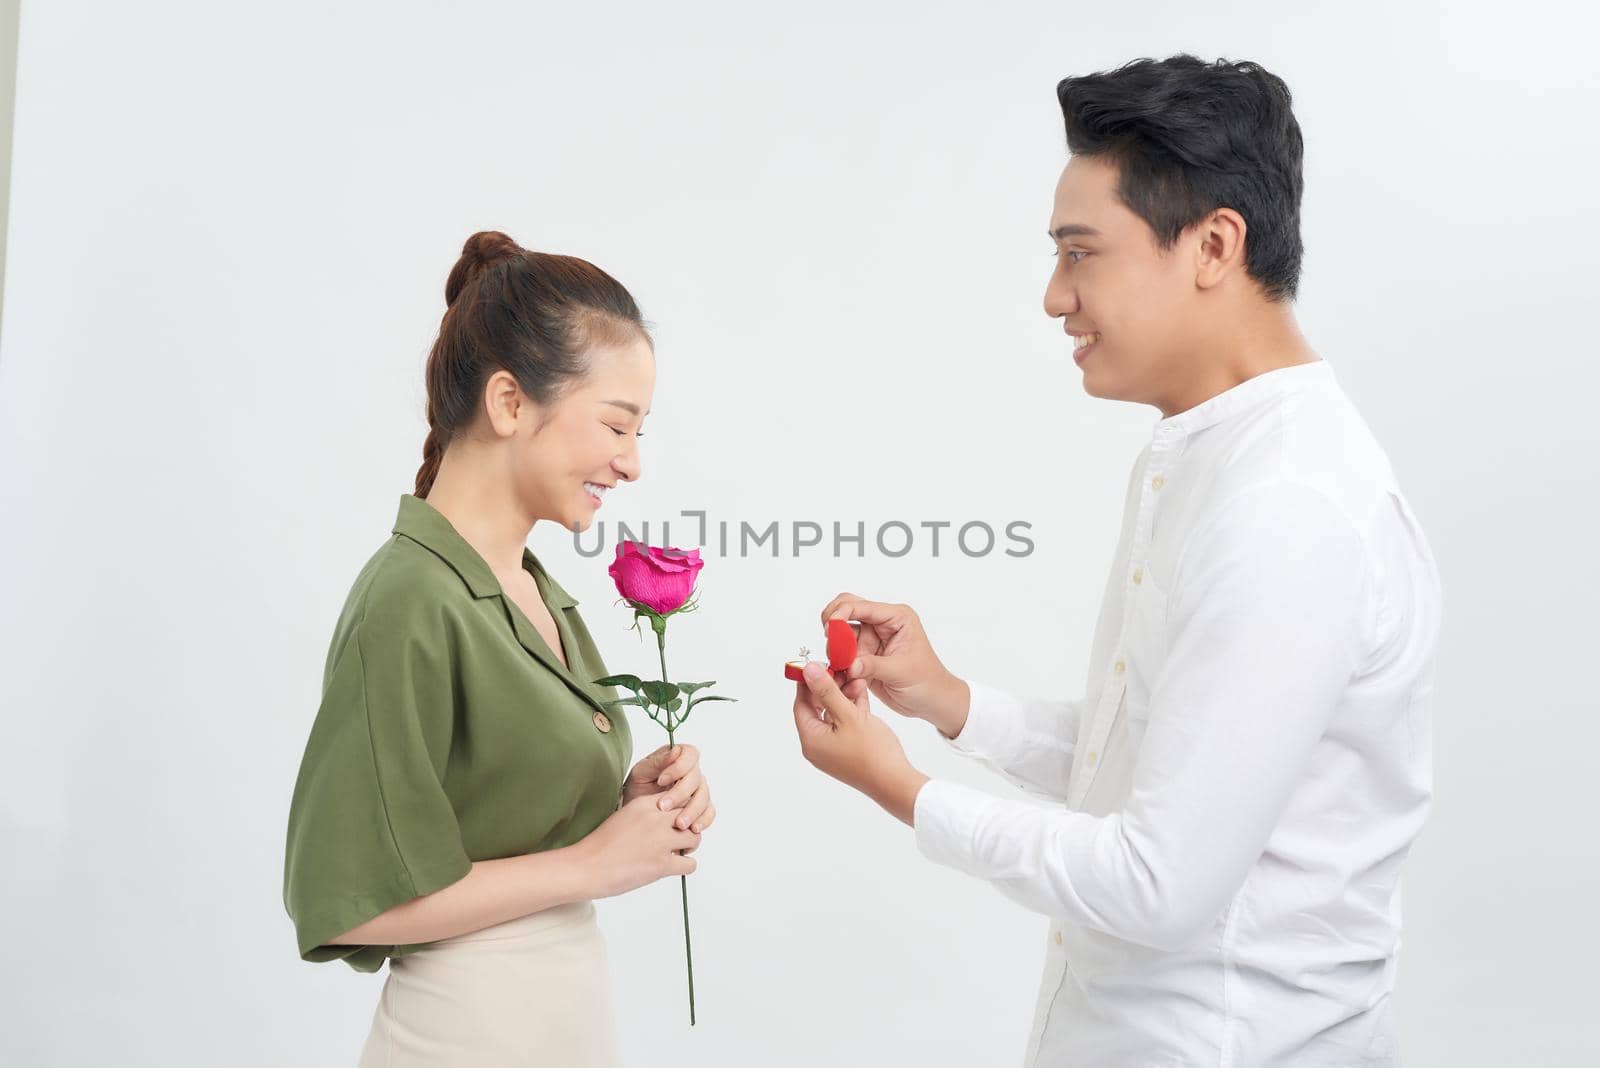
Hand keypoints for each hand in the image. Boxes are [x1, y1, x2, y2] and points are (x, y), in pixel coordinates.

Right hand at [580, 793, 701, 898]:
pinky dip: (685, 867)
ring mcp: (660, 841)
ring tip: (678, 852)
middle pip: (690, 814)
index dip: (680, 810)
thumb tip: (667, 820)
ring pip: (695, 837)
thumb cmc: (600, 845)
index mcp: (644, 803)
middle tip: (680, 838)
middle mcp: (655, 818)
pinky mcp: (661, 865)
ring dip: (689, 846)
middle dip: (689, 825)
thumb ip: (646, 814)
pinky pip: (690, 863)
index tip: (674, 821)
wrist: (585, 867)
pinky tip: (673, 868)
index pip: (678, 798)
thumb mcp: (624, 817)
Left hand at [621, 743, 716, 835]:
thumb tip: (675, 751)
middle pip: (697, 778)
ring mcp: (698, 790)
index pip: (690, 754)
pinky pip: (709, 812)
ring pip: (704, 797)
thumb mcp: (641, 773)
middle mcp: (692, 773)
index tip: (661, 780)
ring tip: (678, 824)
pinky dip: (703, 820)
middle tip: (663, 807)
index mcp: (679, 757)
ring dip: (692, 810)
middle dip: (680, 794)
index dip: (679, 767)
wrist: (635, 813)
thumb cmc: (637, 788)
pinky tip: (692, 828)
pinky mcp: (701, 808)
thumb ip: (657, 762)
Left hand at [791, 661, 929, 825]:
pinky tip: (861, 692)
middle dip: (829, 687)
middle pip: (816, 708)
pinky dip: (851, 708)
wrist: (895, 782)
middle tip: (840, 669)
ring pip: (832, 714)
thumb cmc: (872, 753)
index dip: (808, 682)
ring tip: (857, 680)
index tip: (818, 664)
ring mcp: (833, 749)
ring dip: (843, 695)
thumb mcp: (848, 716)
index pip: (801, 703)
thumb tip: (808, 671)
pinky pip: (843, 723)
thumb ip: (827, 691)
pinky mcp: (847, 749)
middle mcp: (818, 746)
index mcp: (811, 739)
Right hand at [820, 593, 970, 736]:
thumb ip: (873, 666)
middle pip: (846, 608)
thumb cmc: (927, 681)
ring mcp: (871, 638)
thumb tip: (849, 665)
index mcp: (896, 618)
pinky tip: (843, 675)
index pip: (862, 606)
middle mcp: (881, 623)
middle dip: (833, 623)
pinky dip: (837, 662)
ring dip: (834, 647)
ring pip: (840, 633)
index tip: (829, 629)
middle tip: (829, 642)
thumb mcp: (901, 672)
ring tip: (840, 666)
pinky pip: (842, 653)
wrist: (931, 701)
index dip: (842, 613)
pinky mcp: (863, 655)